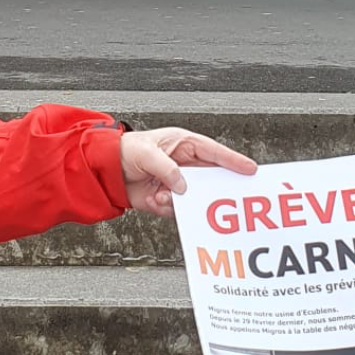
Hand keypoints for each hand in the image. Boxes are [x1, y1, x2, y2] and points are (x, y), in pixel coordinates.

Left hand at [120, 127, 257, 216]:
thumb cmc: (125, 150)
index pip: (214, 152)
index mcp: (183, 144)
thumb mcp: (146, 154)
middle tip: (220, 196)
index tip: (249, 169)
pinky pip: (178, 209)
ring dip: (182, 200)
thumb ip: (166, 168)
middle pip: (210, 177)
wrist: (105, 171)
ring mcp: (177, 183)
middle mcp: (184, 164)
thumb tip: (182, 186)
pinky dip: (167, 208)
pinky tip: (154, 199)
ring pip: (195, 197)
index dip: (233, 161)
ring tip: (163, 194)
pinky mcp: (167, 199)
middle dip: (213, 188)